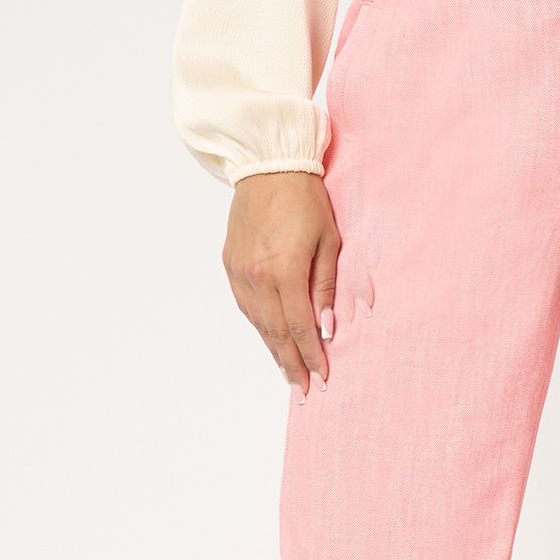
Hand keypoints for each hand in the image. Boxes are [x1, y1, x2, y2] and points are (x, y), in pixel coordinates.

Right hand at [221, 171, 338, 400]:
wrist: (267, 167)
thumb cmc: (305, 201)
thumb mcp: (329, 242)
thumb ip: (326, 288)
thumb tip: (326, 328)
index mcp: (285, 271)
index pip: (299, 328)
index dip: (312, 357)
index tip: (323, 379)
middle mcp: (257, 277)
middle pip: (276, 334)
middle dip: (292, 366)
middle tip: (304, 392)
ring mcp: (240, 273)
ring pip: (258, 324)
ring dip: (275, 352)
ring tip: (289, 375)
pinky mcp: (230, 266)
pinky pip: (246, 308)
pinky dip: (261, 329)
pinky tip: (272, 342)